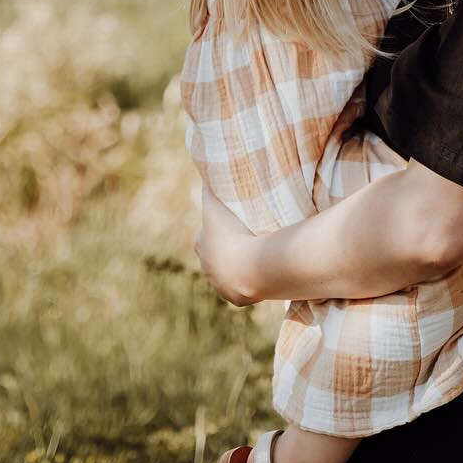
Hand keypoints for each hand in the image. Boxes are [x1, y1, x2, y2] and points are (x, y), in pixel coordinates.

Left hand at [194, 186, 262, 305]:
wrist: (249, 267)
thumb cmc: (233, 233)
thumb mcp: (218, 202)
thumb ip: (211, 185)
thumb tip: (203, 165)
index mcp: (202, 246)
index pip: (203, 237)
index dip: (215, 230)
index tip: (229, 225)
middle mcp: (208, 268)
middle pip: (214, 258)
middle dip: (225, 251)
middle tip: (244, 241)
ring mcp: (221, 285)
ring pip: (227, 276)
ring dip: (238, 269)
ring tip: (254, 259)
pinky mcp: (236, 298)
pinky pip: (242, 290)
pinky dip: (250, 283)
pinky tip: (260, 276)